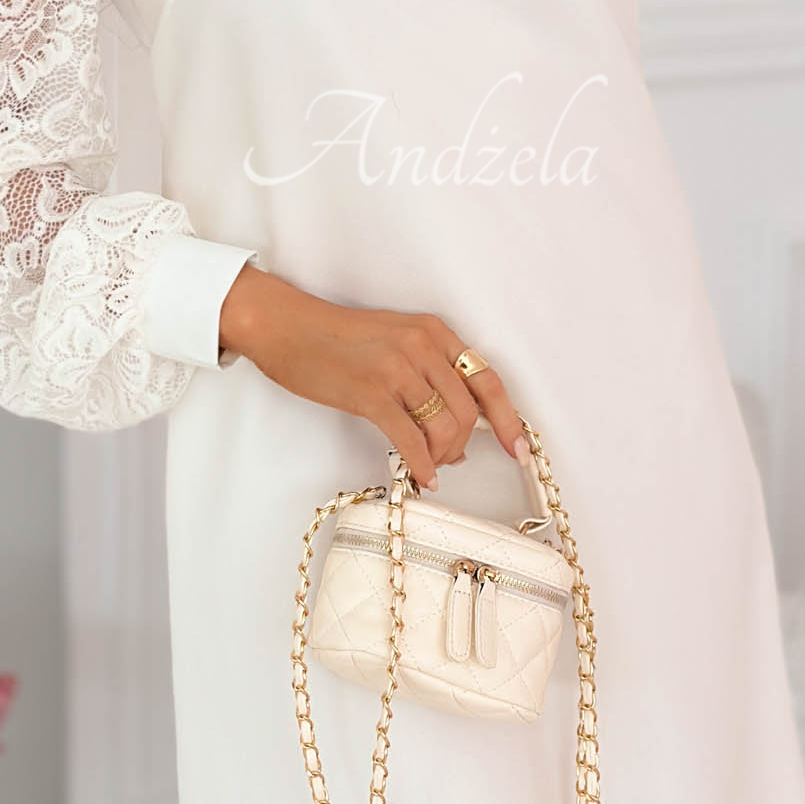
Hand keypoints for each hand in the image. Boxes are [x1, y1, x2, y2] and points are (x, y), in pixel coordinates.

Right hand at [219, 266, 525, 488]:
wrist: (286, 327)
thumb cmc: (336, 338)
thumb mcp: (394, 341)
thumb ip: (428, 374)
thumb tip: (455, 429)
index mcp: (434, 332)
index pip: (487, 379)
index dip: (508, 419)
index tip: (518, 449)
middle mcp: (423, 346)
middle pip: (468, 411)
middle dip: (463, 445)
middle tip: (447, 461)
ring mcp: (397, 368)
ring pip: (444, 428)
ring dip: (440, 457)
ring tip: (427, 465)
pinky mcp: (371, 393)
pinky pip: (411, 439)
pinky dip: (421, 465)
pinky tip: (418, 476)